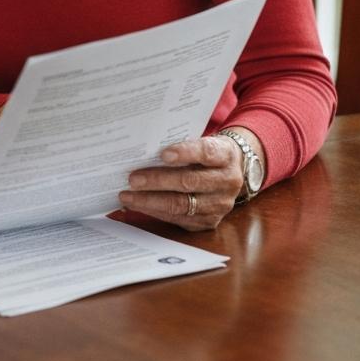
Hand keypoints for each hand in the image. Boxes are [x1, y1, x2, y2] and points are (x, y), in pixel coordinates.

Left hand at [118, 134, 247, 230]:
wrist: (231, 171)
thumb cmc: (206, 152)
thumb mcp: (202, 139)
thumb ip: (180, 143)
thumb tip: (143, 147)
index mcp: (226, 155)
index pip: (206, 152)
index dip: (185, 153)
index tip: (163, 154)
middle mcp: (227, 182)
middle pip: (189, 182)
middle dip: (158, 181)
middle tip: (132, 179)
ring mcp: (220, 204)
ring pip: (182, 205)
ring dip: (150, 201)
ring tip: (128, 196)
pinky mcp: (210, 221)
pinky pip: (180, 219)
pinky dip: (156, 212)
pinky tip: (139, 205)